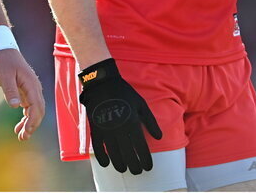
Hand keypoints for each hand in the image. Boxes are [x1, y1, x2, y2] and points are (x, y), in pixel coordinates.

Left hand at [0, 48, 45, 140]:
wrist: (4, 52)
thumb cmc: (3, 63)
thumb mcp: (4, 76)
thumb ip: (10, 90)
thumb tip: (15, 106)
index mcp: (31, 85)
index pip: (36, 106)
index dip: (32, 121)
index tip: (26, 131)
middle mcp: (34, 88)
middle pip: (39, 110)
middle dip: (33, 125)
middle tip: (23, 137)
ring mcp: (31, 90)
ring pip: (35, 110)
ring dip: (30, 123)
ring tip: (21, 136)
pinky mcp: (26, 91)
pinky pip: (30, 107)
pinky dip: (26, 117)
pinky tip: (19, 125)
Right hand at [78, 58, 161, 174]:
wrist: (102, 83)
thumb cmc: (125, 93)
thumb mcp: (141, 104)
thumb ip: (150, 121)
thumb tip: (159, 137)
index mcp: (132, 122)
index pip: (141, 147)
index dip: (145, 160)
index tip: (148, 167)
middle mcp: (119, 129)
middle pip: (128, 154)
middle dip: (134, 165)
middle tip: (138, 171)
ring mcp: (106, 130)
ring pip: (113, 153)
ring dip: (120, 164)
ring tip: (125, 169)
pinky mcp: (95, 128)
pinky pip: (98, 147)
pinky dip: (102, 157)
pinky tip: (107, 164)